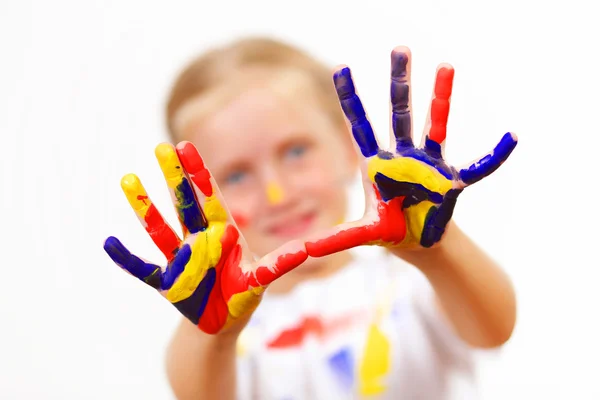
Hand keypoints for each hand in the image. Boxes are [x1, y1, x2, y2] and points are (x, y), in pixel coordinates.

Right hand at [104, 142, 306, 334]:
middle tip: (162, 147)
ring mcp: (179, 259)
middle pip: (185, 204)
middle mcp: (197, 239)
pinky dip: (126, 259)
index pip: (210, 199)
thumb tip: (304, 250)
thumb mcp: (262, 280)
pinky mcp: (165, 282)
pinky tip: (108, 242)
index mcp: (221, 234)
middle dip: (175, 178)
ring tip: (128, 179)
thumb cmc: (242, 295)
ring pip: (160, 229)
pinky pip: (143, 269)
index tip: (187, 147)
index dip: (200, 175)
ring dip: (145, 207)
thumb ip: (278, 265)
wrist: (220, 323)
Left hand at [306, 47, 517, 255]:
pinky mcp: (451, 180)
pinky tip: (511, 138)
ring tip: (445, 66)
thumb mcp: (364, 233)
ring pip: (435, 124)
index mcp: (377, 164)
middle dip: (399, 82)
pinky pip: (478, 166)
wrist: (419, 244)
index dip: (350, 99)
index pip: (360, 125)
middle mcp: (403, 156)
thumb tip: (304, 251)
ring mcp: (429, 164)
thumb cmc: (390, 231)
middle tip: (399, 49)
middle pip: (399, 113)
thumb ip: (337, 239)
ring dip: (440, 97)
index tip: (341, 68)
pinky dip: (494, 155)